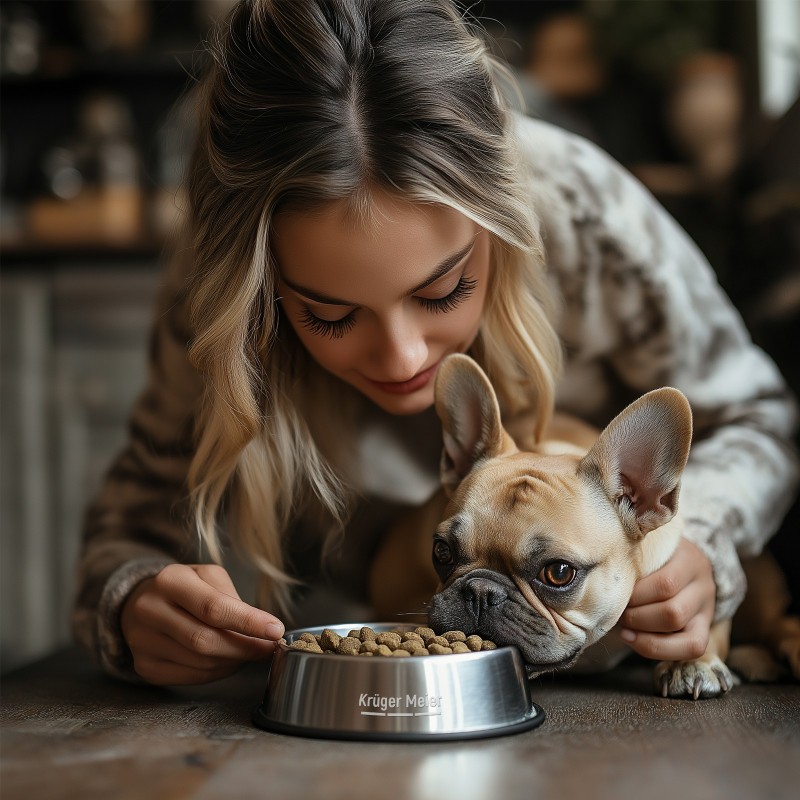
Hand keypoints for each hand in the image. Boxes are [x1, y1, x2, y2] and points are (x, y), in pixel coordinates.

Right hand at [121, 563, 283, 685]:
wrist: (139, 602)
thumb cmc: (184, 587)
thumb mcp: (207, 577)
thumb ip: (232, 599)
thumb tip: (262, 629)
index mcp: (170, 580)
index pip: (213, 608)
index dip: (248, 622)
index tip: (275, 630)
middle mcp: (150, 611)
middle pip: (206, 641)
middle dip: (244, 647)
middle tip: (267, 647)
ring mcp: (143, 642)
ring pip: (200, 663)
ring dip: (233, 662)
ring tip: (247, 652)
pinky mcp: (144, 666)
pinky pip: (190, 677)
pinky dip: (216, 673)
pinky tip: (226, 661)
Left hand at [618, 538, 714, 661]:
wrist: (683, 563)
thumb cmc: (654, 557)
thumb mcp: (646, 549)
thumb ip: (632, 561)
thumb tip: (604, 584)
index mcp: (688, 558)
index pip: (666, 584)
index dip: (637, 595)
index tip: (616, 593)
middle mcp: (703, 585)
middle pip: (673, 611)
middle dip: (637, 616)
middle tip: (618, 611)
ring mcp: (706, 608)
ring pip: (681, 630)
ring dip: (644, 632)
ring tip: (623, 625)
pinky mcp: (705, 629)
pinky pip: (691, 648)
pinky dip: (657, 648)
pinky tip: (633, 639)